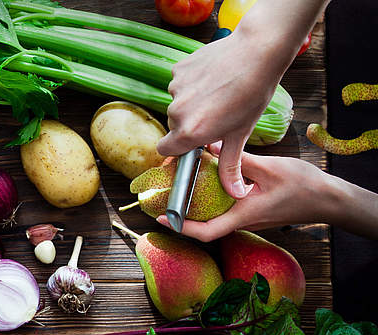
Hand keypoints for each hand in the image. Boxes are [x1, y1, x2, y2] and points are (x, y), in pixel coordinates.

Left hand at [155, 148, 333, 240]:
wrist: (328, 199)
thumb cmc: (303, 186)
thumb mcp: (269, 167)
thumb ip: (238, 159)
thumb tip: (210, 147)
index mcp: (243, 216)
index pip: (206, 232)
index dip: (180, 227)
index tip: (162, 218)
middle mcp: (241, 222)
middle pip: (203, 224)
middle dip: (182, 212)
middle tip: (164, 193)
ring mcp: (245, 219)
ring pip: (213, 216)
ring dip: (195, 204)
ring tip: (179, 184)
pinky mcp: (250, 212)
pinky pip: (224, 208)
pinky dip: (210, 197)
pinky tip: (204, 180)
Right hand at [156, 30, 281, 198]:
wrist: (259, 51)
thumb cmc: (253, 94)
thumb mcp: (240, 134)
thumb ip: (229, 166)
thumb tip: (234, 193)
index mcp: (189, 133)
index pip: (165, 149)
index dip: (177, 147)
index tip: (192, 142)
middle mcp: (177, 112)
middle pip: (173, 125)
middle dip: (189, 123)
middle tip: (215, 113)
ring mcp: (176, 88)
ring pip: (178, 103)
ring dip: (192, 101)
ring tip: (217, 92)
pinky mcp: (178, 69)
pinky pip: (180, 82)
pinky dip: (192, 82)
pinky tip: (213, 77)